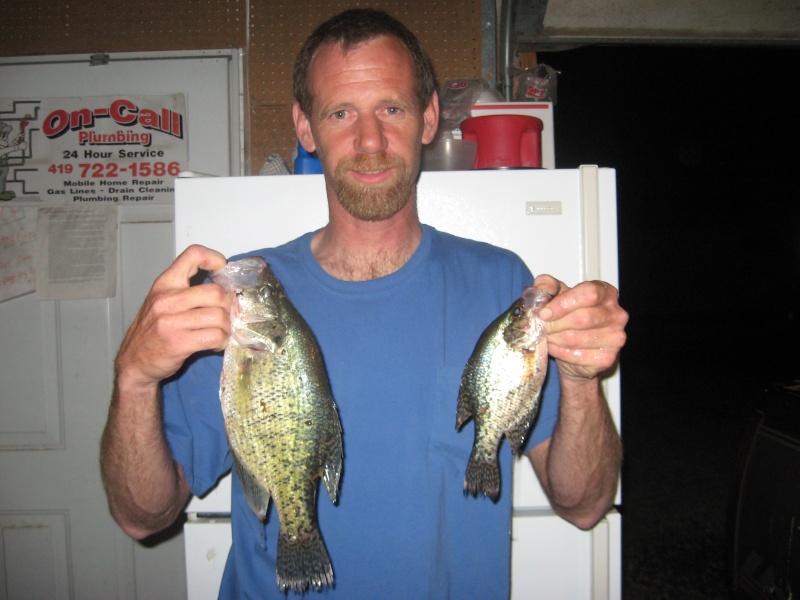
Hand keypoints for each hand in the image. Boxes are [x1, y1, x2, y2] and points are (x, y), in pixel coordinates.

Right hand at [115, 244, 230, 388]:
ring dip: (227, 327)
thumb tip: (224, 288)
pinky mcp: (178, 343)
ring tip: (221, 332)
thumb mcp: (161, 302)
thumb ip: (187, 291)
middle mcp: (167, 299)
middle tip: (226, 316)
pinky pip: (215, 336)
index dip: (214, 258)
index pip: (193, 254)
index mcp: (165, 284)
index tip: (221, 271)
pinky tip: (216, 344)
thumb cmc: (152, 331)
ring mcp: (171, 322)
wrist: (133, 362)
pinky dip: (222, 341)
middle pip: (216, 292)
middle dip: (228, 306)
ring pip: (219, 316)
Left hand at [533, 274, 627, 379]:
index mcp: (606, 292)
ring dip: (554, 338)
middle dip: (555, 324)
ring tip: (546, 336)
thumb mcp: (557, 295)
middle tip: (541, 326)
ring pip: (575, 339)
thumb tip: (542, 287)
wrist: (576, 348)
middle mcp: (616, 314)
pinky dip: (558, 352)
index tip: (544, 312)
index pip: (588, 293)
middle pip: (582, 318)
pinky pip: (576, 355)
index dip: (563, 303)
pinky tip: (554, 347)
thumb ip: (548, 286)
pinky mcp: (607, 358)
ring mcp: (615, 337)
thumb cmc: (568, 316)